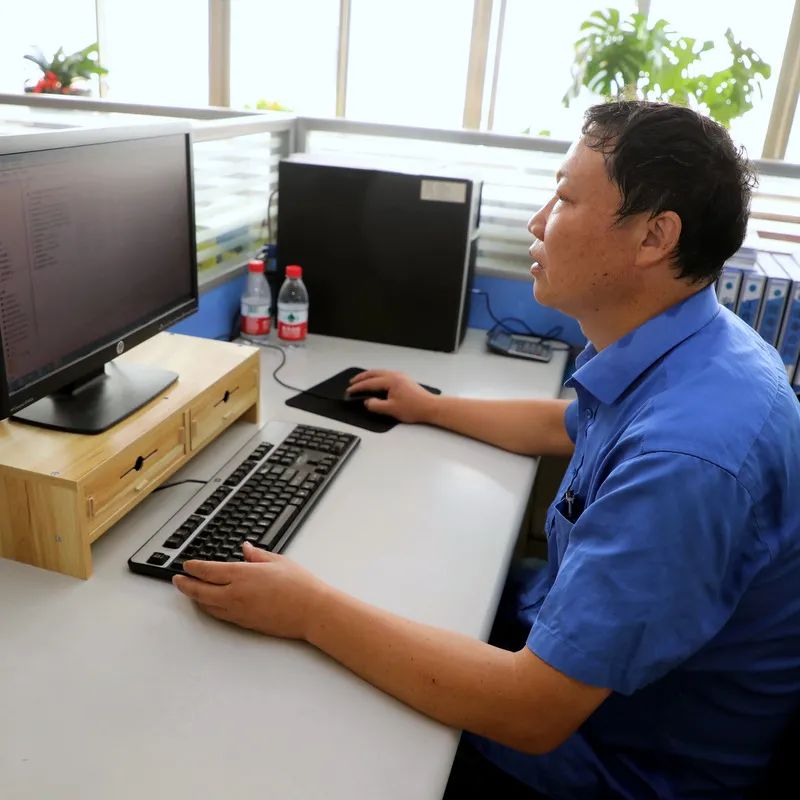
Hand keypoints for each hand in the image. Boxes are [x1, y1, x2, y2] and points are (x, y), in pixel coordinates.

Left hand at [172, 542, 328, 639]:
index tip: (187, 565)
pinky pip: (219, 614)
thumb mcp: (278, 561)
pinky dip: (209, 607)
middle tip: (177, 580)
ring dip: (195, 597)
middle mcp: (235, 593)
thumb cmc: (299, 585)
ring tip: (190, 591)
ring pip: (207, 604)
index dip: (194, 568)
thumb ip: (257, 555)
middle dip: (185, 584)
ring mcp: (238, 610)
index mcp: (243, 574)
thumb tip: (246, 549)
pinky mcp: (244, 623)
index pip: (208, 570)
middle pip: (200, 590)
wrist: (311, 611)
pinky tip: (209, 604)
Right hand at [347, 369, 440, 422]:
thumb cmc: (414, 408)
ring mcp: (400, 376)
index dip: (358, 387)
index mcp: (391, 381)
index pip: (370, 383)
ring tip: (361, 381)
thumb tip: (367, 402)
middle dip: (361, 378)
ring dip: (369, 376)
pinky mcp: (404, 380)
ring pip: (380, 372)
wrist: (430, 407)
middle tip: (352, 382)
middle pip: (374, 373)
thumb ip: (376, 405)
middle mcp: (395, 375)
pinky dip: (377, 377)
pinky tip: (376, 382)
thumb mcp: (391, 410)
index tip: (349, 391)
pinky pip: (386, 375)